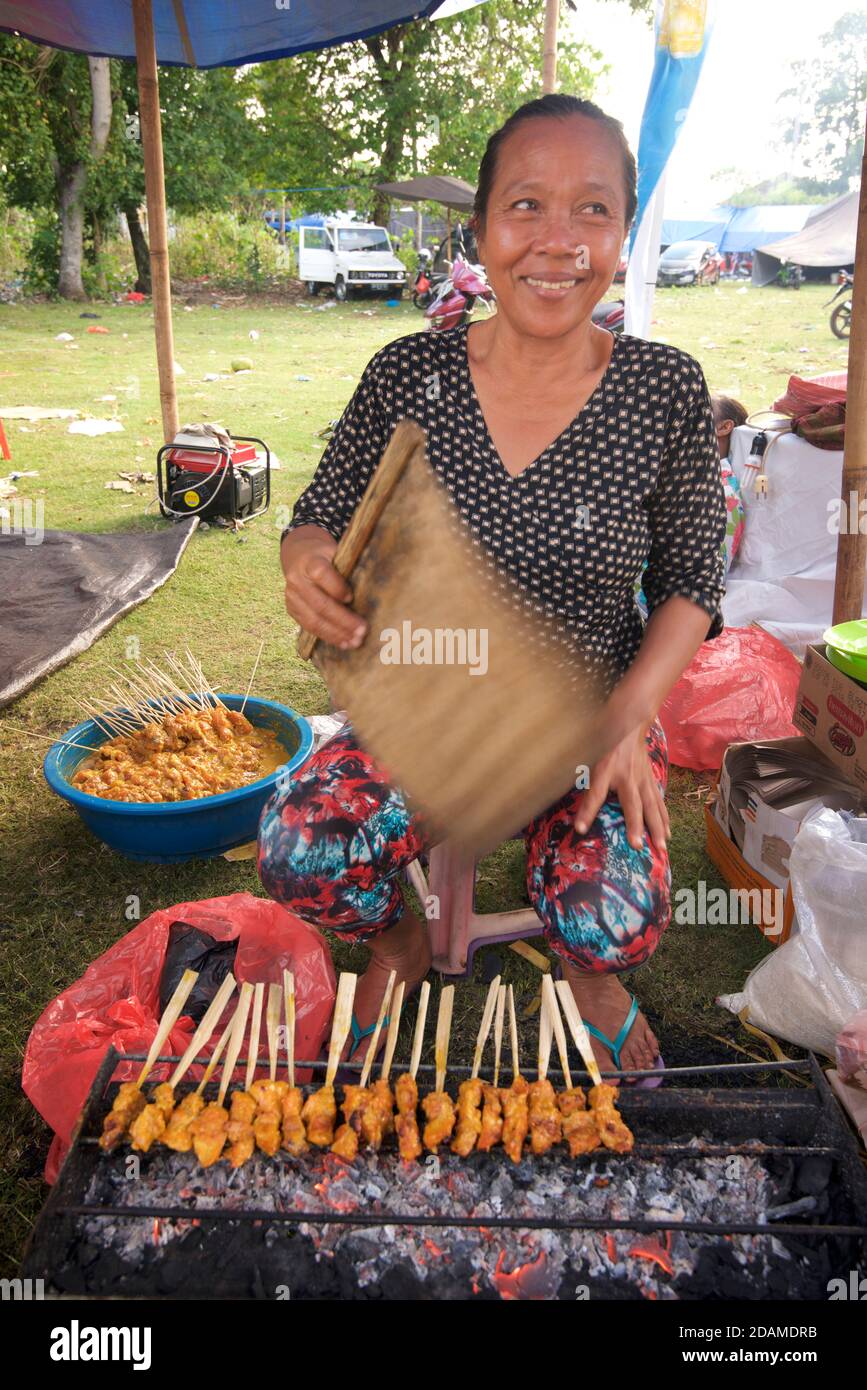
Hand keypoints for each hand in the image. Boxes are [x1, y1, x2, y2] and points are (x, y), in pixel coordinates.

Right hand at [281, 525, 366, 649]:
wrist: (298, 555)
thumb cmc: (326, 555)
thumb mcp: (336, 551)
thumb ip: (350, 565)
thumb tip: (380, 581)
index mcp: (310, 561)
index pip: (321, 574)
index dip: (337, 587)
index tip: (351, 598)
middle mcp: (297, 580)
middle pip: (320, 604)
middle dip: (343, 620)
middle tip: (362, 631)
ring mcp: (292, 597)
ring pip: (313, 620)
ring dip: (336, 634)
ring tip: (354, 642)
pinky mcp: (292, 610)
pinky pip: (309, 627)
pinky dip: (327, 637)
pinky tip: (343, 642)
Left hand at [573, 724, 668, 852]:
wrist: (629, 727)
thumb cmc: (605, 746)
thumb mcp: (590, 759)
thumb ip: (583, 779)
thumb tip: (568, 794)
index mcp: (606, 770)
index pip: (594, 793)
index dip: (587, 811)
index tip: (580, 829)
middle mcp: (628, 777)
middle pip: (633, 805)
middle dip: (635, 826)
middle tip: (637, 847)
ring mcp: (643, 779)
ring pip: (652, 806)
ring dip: (657, 828)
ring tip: (661, 846)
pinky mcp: (651, 781)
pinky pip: (658, 803)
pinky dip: (664, 819)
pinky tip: (667, 834)